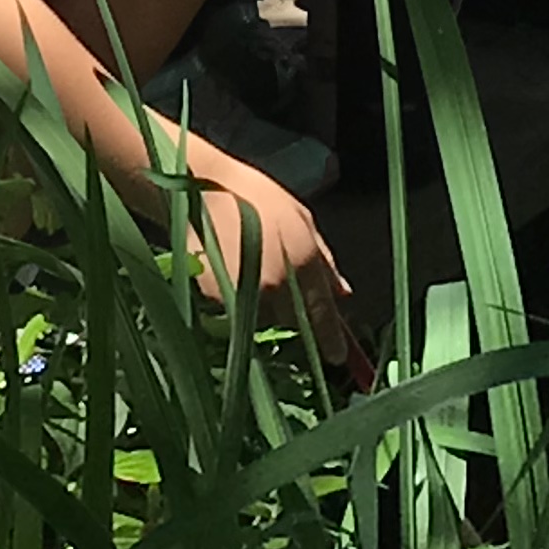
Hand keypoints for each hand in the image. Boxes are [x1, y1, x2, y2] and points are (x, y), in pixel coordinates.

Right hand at [189, 164, 363, 377]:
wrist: (205, 190)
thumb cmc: (258, 197)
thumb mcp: (302, 219)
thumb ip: (324, 261)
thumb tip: (343, 293)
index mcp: (303, 260)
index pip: (322, 312)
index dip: (331, 338)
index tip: (338, 358)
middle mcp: (278, 282)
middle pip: (292, 319)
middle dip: (291, 312)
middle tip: (278, 282)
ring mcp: (247, 292)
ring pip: (263, 316)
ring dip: (264, 304)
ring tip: (252, 266)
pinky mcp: (219, 296)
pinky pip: (236, 308)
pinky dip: (238, 297)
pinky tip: (232, 268)